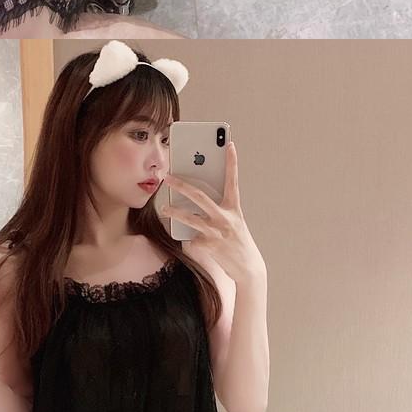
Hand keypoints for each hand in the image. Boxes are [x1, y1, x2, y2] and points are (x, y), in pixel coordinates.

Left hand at [165, 141, 262, 286]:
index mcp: (234, 208)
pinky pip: (191, 239)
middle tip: (167, 177)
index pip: (233, 181)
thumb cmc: (237, 240)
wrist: (247, 267)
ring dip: (174, 212)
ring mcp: (216, 232)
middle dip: (181, 185)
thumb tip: (196, 198)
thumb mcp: (233, 221)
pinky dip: (188, 238)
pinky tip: (189, 240)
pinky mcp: (209, 246)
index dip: (232, 162)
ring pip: (189, 218)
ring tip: (164, 207)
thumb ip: (219, 208)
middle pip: (199, 196)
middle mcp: (226, 218)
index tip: (230, 144)